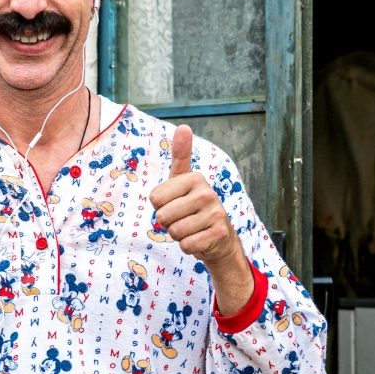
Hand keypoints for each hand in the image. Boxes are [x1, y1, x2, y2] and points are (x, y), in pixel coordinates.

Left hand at [149, 125, 246, 275]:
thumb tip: (184, 126)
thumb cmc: (194, 208)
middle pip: (163, 216)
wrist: (219, 238)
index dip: (161, 207)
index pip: (155, 198)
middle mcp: (207, 192)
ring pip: (175, 232)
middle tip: (184, 220)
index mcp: (194, 178)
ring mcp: (215, 213)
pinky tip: (199, 239)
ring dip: (179, 236)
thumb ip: (181, 155)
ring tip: (192, 229)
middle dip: (168, 224)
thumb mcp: (184, 181)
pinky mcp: (219, 233)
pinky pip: (187, 245)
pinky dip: (188, 247)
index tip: (176, 204)